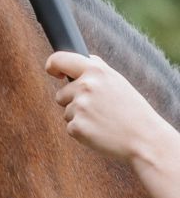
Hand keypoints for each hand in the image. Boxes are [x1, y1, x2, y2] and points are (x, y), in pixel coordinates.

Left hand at [45, 52, 166, 161]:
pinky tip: (100, 131)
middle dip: (73, 102)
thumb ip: (96, 69)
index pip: (59, 59)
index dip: (52, 66)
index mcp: (95, 71)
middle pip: (61, 94)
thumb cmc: (131, 109)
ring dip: (80, 117)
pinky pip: (70, 127)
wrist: (145, 139)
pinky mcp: (77, 127)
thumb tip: (79, 58)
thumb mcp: (117, 81)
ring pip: (66, 111)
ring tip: (103, 120)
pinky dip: (82, 132)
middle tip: (99, 109)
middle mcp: (85, 86)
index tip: (53, 72)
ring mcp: (80, 107)